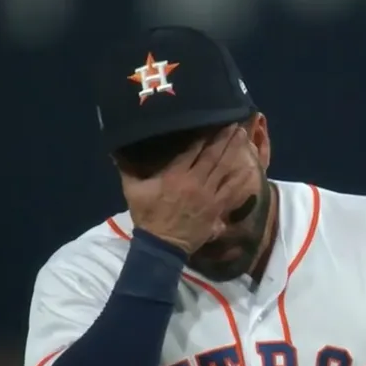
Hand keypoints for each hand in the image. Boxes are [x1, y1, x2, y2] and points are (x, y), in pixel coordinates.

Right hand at [120, 125, 250, 253]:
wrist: (161, 246)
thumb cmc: (147, 216)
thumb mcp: (132, 190)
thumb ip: (127, 168)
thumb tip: (115, 148)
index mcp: (174, 174)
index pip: (192, 148)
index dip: (204, 133)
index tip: (212, 119)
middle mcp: (194, 181)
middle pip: (213, 155)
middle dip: (224, 137)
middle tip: (235, 121)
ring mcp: (207, 195)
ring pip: (224, 168)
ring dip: (234, 151)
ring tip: (243, 135)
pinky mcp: (216, 208)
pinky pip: (231, 191)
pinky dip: (241, 178)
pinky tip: (250, 166)